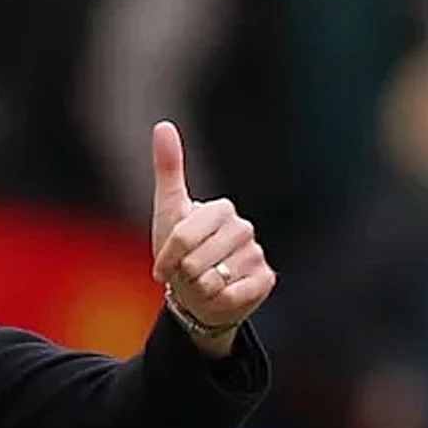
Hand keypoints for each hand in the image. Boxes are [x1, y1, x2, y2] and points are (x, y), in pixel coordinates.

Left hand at [149, 121, 273, 346]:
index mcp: (220, 209)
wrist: (197, 295)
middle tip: (186, 277)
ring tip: (202, 285)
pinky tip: (220, 296)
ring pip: (212, 280)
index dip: (167, 259)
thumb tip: (163, 125)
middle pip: (195, 261)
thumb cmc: (179, 254)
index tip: (162, 270)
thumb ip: (168, 169)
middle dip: (182, 277)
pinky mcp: (266, 279)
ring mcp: (257, 254)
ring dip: (199, 290)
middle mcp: (243, 228)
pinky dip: (218, 302)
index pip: (183, 237)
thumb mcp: (168, 211)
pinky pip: (232, 295)